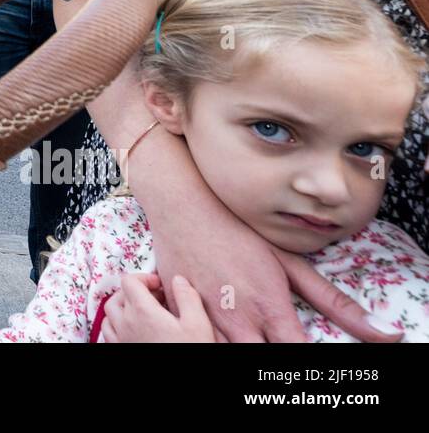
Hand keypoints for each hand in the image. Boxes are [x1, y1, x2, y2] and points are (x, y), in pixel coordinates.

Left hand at [100, 273, 214, 342]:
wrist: (180, 389)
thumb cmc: (188, 351)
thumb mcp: (197, 324)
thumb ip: (187, 297)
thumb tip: (177, 279)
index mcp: (142, 311)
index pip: (129, 281)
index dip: (144, 278)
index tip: (160, 287)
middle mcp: (125, 323)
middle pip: (118, 295)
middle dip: (136, 291)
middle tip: (157, 300)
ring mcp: (120, 339)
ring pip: (109, 314)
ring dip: (123, 307)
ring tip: (143, 312)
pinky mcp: (120, 350)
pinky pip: (108, 332)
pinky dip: (116, 324)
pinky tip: (133, 329)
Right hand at [149, 201, 402, 341]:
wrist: (183, 205)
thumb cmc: (239, 230)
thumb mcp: (290, 262)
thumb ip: (336, 303)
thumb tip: (389, 334)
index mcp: (271, 311)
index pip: (297, 358)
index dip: (304, 360)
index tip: (301, 345)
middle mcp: (238, 322)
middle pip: (260, 361)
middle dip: (269, 355)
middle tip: (271, 336)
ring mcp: (204, 320)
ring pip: (224, 353)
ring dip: (238, 344)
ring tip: (246, 328)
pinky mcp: (177, 314)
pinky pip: (194, 340)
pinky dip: (206, 338)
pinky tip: (214, 324)